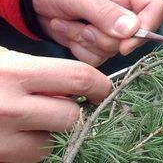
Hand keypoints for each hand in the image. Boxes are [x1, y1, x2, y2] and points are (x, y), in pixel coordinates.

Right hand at [0, 47, 110, 161]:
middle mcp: (10, 108)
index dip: (100, 86)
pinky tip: (13, 137)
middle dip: (74, 113)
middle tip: (65, 107)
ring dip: (49, 136)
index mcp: (15, 73)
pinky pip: (29, 160)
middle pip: (71, 116)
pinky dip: (28, 151)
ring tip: (30, 122)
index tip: (102, 91)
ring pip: (50, 144)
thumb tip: (83, 86)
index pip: (80, 79)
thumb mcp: (3, 60)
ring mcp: (0, 140)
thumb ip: (39, 72)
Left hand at [33, 0, 162, 65]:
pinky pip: (96, 58)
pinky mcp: (98, 43)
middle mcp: (125, 11)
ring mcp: (113, 29)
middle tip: (82, 24)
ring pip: (112, 50)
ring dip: (85, 41)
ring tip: (67, 21)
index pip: (157, 8)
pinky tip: (66, 30)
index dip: (148, 27)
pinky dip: (77, 48)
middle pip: (133, 38)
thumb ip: (104, 11)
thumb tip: (133, 30)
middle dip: (102, 37)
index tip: (125, 43)